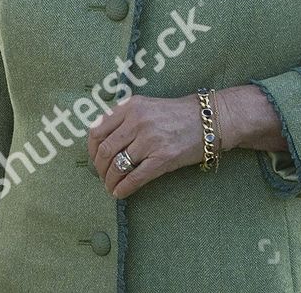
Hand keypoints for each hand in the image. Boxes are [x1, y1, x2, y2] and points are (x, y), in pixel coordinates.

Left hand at [86, 94, 200, 198]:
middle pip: (104, 150)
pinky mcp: (163, 158)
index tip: (94, 159)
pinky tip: (120, 193)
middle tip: (101, 176)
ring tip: (110, 186)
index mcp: (129, 107)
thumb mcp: (145, 107)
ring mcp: (150, 140)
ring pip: (118, 165)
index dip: (91, 149)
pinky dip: (124, 187)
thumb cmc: (175, 114)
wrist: (209, 119)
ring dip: (110, 180)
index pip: (97, 130)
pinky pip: (136, 176)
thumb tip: (101, 142)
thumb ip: (123, 119)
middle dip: (99, 168)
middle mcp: (136, 121)